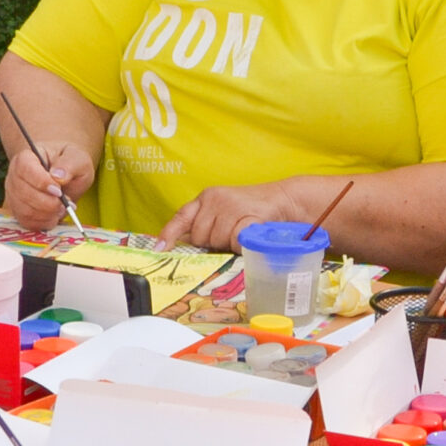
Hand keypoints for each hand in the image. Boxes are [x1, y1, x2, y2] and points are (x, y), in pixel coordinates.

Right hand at [4, 142, 93, 228]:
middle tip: (65, 203)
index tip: (58, 191)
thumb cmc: (67, 165)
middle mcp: (14, 176)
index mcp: (26, 157)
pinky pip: (27, 222)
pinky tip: (55, 215)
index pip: (24, 168)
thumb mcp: (76, 158)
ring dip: (48, 214)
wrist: (62, 175)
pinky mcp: (18, 211)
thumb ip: (70, 164)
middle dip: (48, 203)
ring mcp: (14, 195)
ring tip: (63, 208)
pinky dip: (44, 223)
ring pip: (24, 211)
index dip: (41, 182)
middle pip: (23, 193)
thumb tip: (58, 176)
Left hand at [159, 179, 314, 249]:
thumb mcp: (224, 212)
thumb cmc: (253, 211)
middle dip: (212, 243)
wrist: (285, 200)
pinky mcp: (248, 216)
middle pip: (199, 236)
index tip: (160, 248)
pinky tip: (249, 235)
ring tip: (242, 233)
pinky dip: (241, 244)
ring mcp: (232, 206)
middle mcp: (215, 199)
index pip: (182, 217)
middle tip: (230, 235)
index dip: (169, 234)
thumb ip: (205, 224)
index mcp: (207, 198)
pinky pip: (236, 240)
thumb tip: (184, 245)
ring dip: (229, 245)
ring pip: (217, 241)